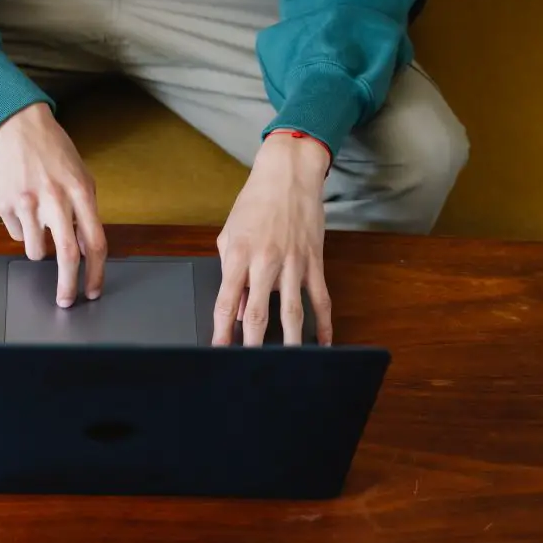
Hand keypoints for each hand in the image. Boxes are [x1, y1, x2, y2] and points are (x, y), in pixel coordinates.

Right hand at [0, 103, 106, 306]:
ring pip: (34, 251)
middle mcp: (55, 199)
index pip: (95, 242)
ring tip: (38, 227)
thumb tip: (88, 251)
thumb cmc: (55, 153)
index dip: (95, 273)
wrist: (19, 125)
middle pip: (66, 255)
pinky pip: (14, 234)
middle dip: (67, 286)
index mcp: (81, 192)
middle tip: (65, 301)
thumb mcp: (81, 178)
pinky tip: (21, 207)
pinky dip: (21, 230)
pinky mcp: (4, 204)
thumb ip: (86, 213)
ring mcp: (27, 202)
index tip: (92, 290)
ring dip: (38, 250)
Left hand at [212, 130, 333, 345]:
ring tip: (286, 366)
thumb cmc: (254, 203)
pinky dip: (324, 324)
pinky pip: (321, 299)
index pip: (226, 302)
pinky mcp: (314, 262)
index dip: (221, 330)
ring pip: (292, 312)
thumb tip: (237, 309)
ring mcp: (293, 264)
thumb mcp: (229, 234)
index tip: (218, 351)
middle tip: (248, 368)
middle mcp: (265, 262)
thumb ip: (230, 272)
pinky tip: (323, 343)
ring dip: (290, 342)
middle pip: (258, 313)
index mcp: (238, 255)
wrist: (288, 174)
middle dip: (252, 344)